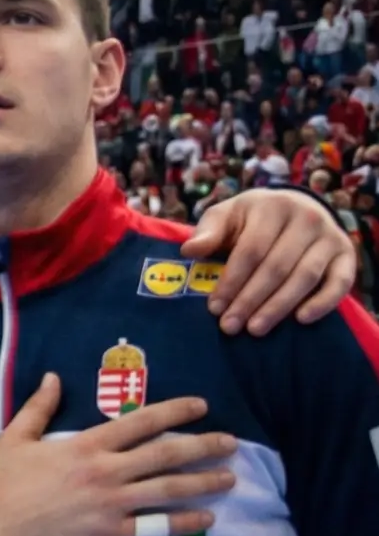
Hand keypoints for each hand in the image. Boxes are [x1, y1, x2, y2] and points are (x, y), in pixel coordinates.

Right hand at [0, 374, 235, 535]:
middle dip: (204, 446)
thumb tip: (54, 377)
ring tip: (230, 479)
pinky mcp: (111, 535)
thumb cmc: (3, 486)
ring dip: (204, 482)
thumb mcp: (14, 439)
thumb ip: (38, 407)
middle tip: (231, 443)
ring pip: (169, 489)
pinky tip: (206, 518)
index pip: (140, 422)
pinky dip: (186, 522)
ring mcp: (111, 504)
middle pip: (166, 454)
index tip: (202, 406)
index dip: (175, 411)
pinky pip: (157, 527)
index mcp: (85, 445)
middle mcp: (105, 471)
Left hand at [186, 188, 356, 335]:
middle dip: (250, 300)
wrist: (296, 207)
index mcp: (272, 207)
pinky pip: (341, 282)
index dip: (232, 281)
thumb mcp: (227, 216)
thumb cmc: (252, 218)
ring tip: (255, 329)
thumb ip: (209, 232)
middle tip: (230, 326)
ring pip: (305, 277)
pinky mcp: (346, 255)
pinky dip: (323, 302)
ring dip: (279, 306)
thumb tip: (189, 251)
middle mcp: (306, 219)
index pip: (250, 251)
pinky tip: (301, 320)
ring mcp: (330, 237)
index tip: (214, 307)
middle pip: (276, 267)